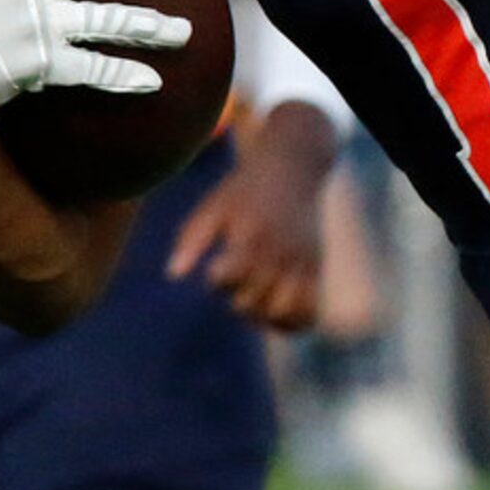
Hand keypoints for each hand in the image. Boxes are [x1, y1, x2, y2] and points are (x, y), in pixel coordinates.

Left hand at [166, 103, 336, 331]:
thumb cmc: (244, 189)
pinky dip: (292, 321)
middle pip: (251, 301)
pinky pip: (308, 310)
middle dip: (236, 298)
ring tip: (254, 300)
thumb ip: (191, 239)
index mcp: (251, 236)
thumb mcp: (213, 206)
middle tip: (235, 281)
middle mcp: (280, 252)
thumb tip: (173, 275)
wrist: (293, 168)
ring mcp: (302, 262)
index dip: (218, 279)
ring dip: (262, 316)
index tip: (217, 268)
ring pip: (282, 311)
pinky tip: (275, 311)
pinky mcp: (317, 269)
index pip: (230, 279)